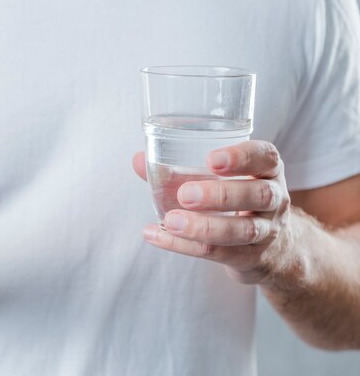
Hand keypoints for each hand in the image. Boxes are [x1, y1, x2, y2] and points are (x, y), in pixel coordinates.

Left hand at [133, 141, 291, 284]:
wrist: (277, 250)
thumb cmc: (238, 201)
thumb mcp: (221, 180)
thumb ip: (180, 169)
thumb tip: (138, 159)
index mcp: (268, 171)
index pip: (266, 157)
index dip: (242, 157)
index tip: (212, 159)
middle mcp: (274, 199)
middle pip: (258, 195)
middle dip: (221, 194)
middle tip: (185, 194)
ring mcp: (267, 232)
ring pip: (242, 230)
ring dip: (204, 227)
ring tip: (170, 221)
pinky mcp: (250, 258)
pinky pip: (218, 254)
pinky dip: (183, 246)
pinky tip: (156, 235)